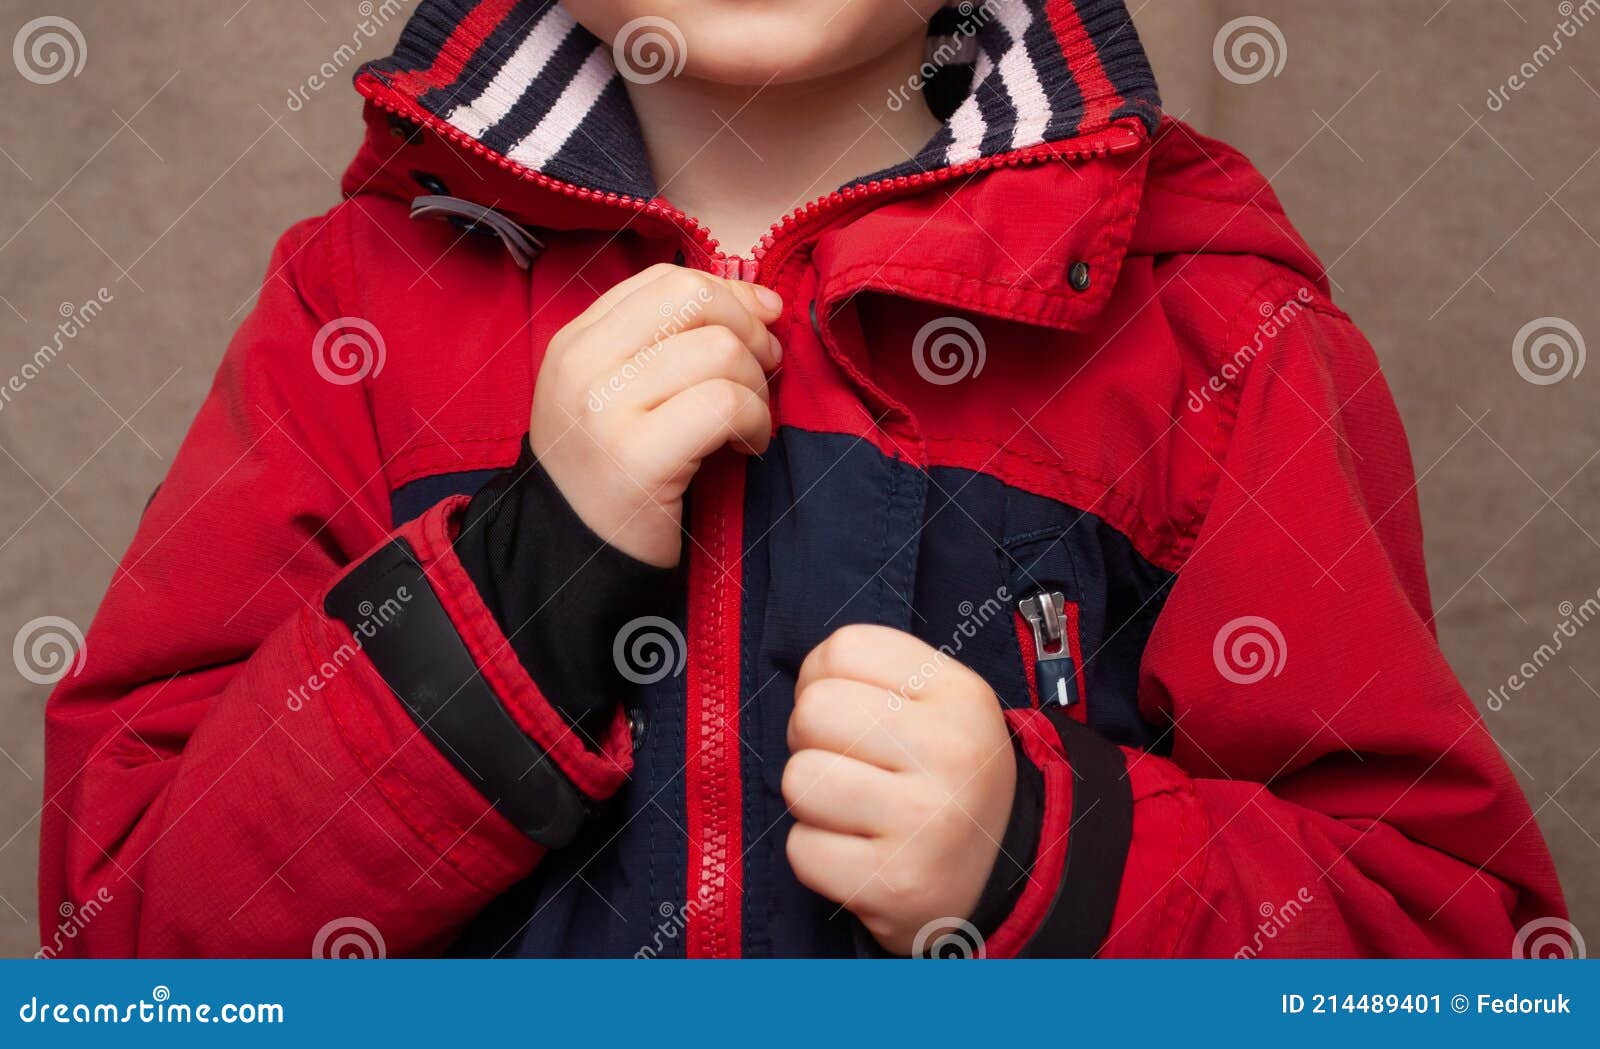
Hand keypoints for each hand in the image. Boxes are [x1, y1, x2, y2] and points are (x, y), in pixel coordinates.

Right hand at [530, 263, 782, 566]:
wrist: (573, 562)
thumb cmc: (614, 476)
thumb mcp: (621, 395)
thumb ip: (672, 342)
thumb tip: (763, 301)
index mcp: (576, 341)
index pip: (666, 280)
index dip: (729, 293)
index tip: (761, 324)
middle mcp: (582, 364)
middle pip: (694, 299)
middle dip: (749, 331)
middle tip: (763, 374)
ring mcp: (603, 408)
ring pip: (719, 351)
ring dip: (757, 387)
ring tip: (749, 423)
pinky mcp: (637, 456)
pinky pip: (726, 404)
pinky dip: (756, 422)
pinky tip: (748, 447)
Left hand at [783, 624, 1016, 954]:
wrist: (992, 877)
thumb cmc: (943, 778)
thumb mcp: (938, 705)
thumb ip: (874, 675)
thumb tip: (803, 682)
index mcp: (961, 695)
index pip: (844, 649)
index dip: (824, 680)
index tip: (850, 714)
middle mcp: (951, 753)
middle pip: (812, 711)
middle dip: (813, 740)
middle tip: (849, 766)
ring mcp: (926, 822)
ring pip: (799, 779)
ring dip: (811, 801)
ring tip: (855, 812)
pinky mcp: (895, 882)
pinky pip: (801, 849)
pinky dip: (816, 854)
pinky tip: (858, 855)